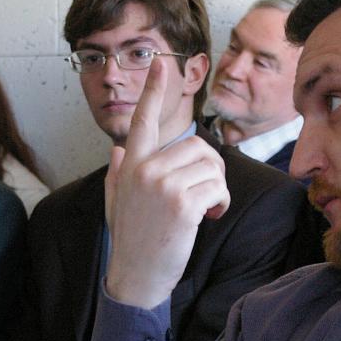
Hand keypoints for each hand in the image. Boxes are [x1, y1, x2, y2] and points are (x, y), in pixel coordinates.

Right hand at [104, 58, 229, 308]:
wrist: (136, 277)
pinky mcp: (183, 204)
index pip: (143, 120)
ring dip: (218, 187)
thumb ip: (118, 173)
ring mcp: (163, 185)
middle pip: (198, 146)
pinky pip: (218, 187)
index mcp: (131, 166)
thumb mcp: (117, 202)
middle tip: (209, 191)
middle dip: (212, 168)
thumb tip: (117, 150)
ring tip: (207, 207)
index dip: (153, 91)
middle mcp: (144, 169)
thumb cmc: (131, 240)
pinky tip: (211, 216)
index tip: (162, 64)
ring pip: (211, 166)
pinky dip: (222, 202)